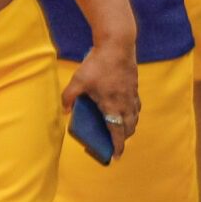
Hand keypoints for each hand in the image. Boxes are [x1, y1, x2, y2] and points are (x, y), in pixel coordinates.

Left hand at [62, 41, 140, 160]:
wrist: (118, 45)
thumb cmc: (98, 63)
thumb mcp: (78, 80)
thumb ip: (69, 97)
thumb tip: (64, 111)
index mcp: (113, 106)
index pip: (117, 132)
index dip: (117, 146)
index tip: (116, 156)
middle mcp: (126, 103)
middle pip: (129, 128)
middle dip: (123, 138)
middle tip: (115, 143)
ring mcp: (132, 95)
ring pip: (135, 117)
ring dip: (129, 127)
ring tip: (121, 130)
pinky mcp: (135, 86)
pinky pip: (136, 106)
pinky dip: (133, 114)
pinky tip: (127, 111)